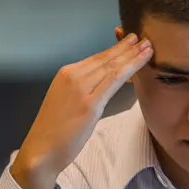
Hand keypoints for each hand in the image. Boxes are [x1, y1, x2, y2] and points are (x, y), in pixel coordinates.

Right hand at [11, 34, 152, 188]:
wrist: (40, 151)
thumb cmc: (54, 132)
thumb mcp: (66, 102)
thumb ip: (83, 90)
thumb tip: (102, 86)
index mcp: (65, 74)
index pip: (96, 58)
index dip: (116, 49)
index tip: (130, 42)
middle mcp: (72, 76)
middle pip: (106, 58)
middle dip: (127, 47)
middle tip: (144, 38)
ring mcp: (80, 89)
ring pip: (113, 66)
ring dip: (133, 54)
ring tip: (148, 46)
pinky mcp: (89, 104)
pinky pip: (115, 79)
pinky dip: (132, 66)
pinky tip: (143, 60)